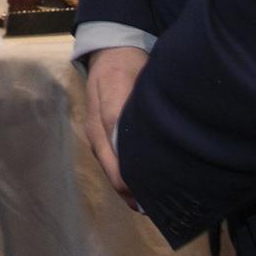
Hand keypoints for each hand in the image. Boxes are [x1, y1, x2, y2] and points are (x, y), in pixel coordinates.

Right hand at [84, 46, 147, 208]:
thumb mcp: (122, 85)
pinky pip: (115, 159)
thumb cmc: (122, 66)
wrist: (111, 49)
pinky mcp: (104, 132)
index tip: (154, 200)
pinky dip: (129, 172)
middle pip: (114, 174)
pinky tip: (145, 179)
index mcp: (99, 127)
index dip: (133, 187)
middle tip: (159, 206)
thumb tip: (123, 145)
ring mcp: (99, 135)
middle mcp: (96, 136)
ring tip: (154, 199)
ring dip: (132, 184)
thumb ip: (118, 114)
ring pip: (114, 169)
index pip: (115, 168)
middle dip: (133, 191)